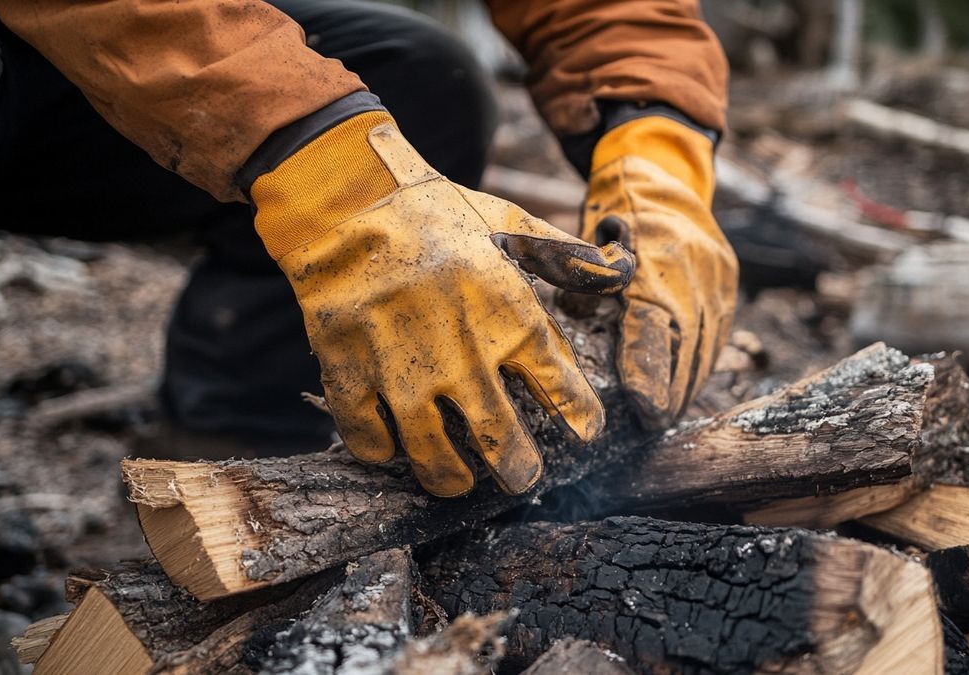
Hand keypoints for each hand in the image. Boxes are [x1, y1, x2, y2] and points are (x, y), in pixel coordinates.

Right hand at [250, 112, 633, 496]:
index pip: (564, 393)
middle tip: (523, 477)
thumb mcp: (511, 226)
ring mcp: (404, 375)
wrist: (349, 201)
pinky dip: (382, 451)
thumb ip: (566, 258)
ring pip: (435, 458)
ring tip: (460, 481)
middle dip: (520, 470)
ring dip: (452, 479)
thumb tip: (619, 272)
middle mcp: (464, 360)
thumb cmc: (436, 211)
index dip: (581, 419)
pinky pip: (369, 440)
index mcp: (512, 322)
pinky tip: (392, 446)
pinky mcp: (351, 377)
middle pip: (504, 443)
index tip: (584, 431)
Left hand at [577, 116, 737, 429]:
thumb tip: (571, 325)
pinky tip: (684, 386)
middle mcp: (694, 267)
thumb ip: (580, 285)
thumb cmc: (611, 213)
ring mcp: (717, 274)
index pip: (657, 325)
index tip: (644, 411)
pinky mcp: (728, 282)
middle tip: (652, 426)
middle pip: (688, 344)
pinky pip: (717, 332)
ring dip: (688, 383)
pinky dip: (699, 362)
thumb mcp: (588, 243)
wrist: (660, 175)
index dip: (652, 372)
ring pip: (707, 343)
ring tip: (667, 415)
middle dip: (672, 390)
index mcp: (655, 255)